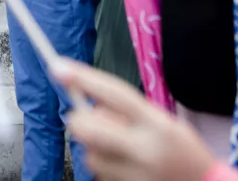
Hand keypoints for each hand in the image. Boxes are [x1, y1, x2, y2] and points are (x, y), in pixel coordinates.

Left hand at [59, 61, 215, 180]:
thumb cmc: (179, 147)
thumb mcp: (161, 120)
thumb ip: (125, 111)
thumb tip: (86, 102)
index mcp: (157, 125)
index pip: (115, 94)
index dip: (85, 78)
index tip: (58, 67)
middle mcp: (146, 151)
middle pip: (91, 129)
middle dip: (78, 119)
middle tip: (81, 115)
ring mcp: (137, 176)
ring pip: (90, 154)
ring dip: (93, 145)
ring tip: (117, 145)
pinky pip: (98, 173)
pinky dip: (101, 164)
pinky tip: (121, 163)